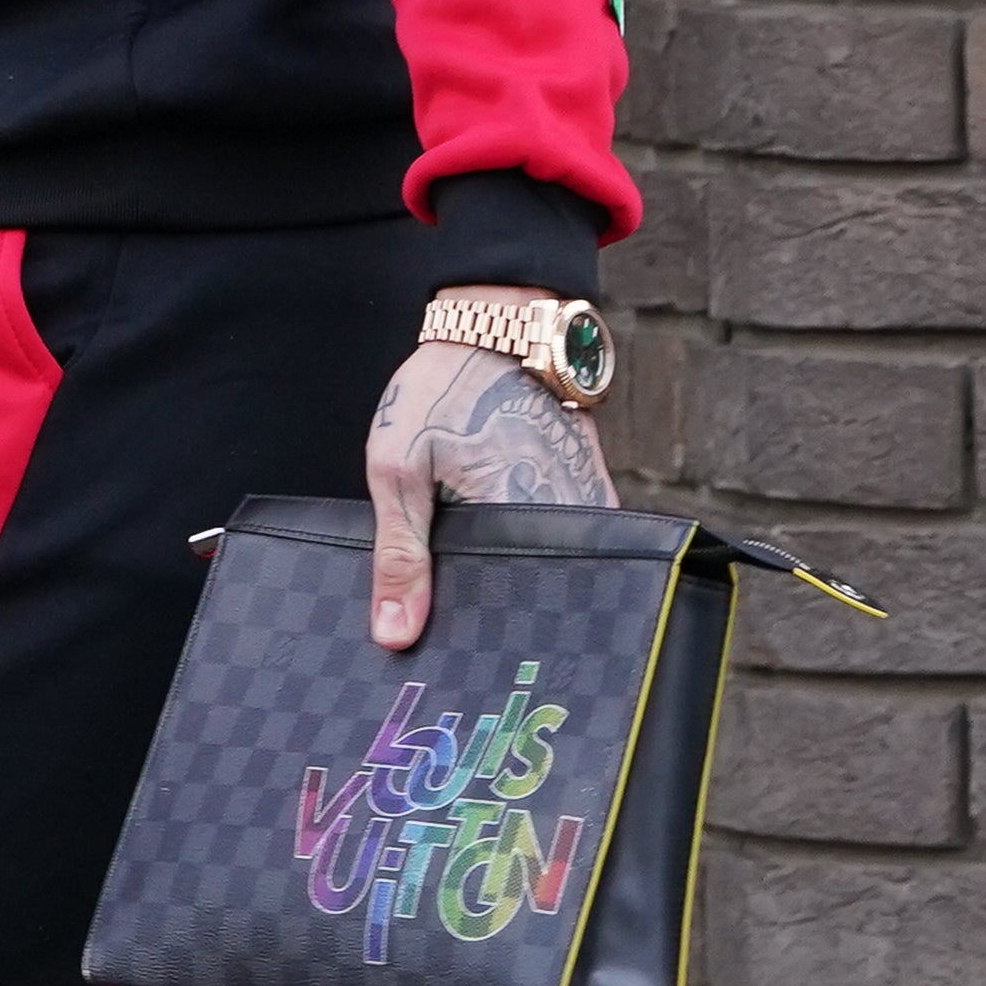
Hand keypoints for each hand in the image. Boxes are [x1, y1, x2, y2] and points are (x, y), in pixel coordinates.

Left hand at [365, 284, 615, 651]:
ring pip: (550, 571)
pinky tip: (495, 562)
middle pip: (534, 596)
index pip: (511, 611)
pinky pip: (562, 542)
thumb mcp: (397, 466)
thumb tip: (395, 635)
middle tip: (453, 643)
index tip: (450, 661)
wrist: (491, 324)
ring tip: (471, 607)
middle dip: (497, 618)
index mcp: (526, 520)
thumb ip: (399, 554)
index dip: (479, 639)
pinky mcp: (590, 491)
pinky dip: (530, 553)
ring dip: (514, 584)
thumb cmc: (441, 388)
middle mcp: (571, 520)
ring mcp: (588, 505)